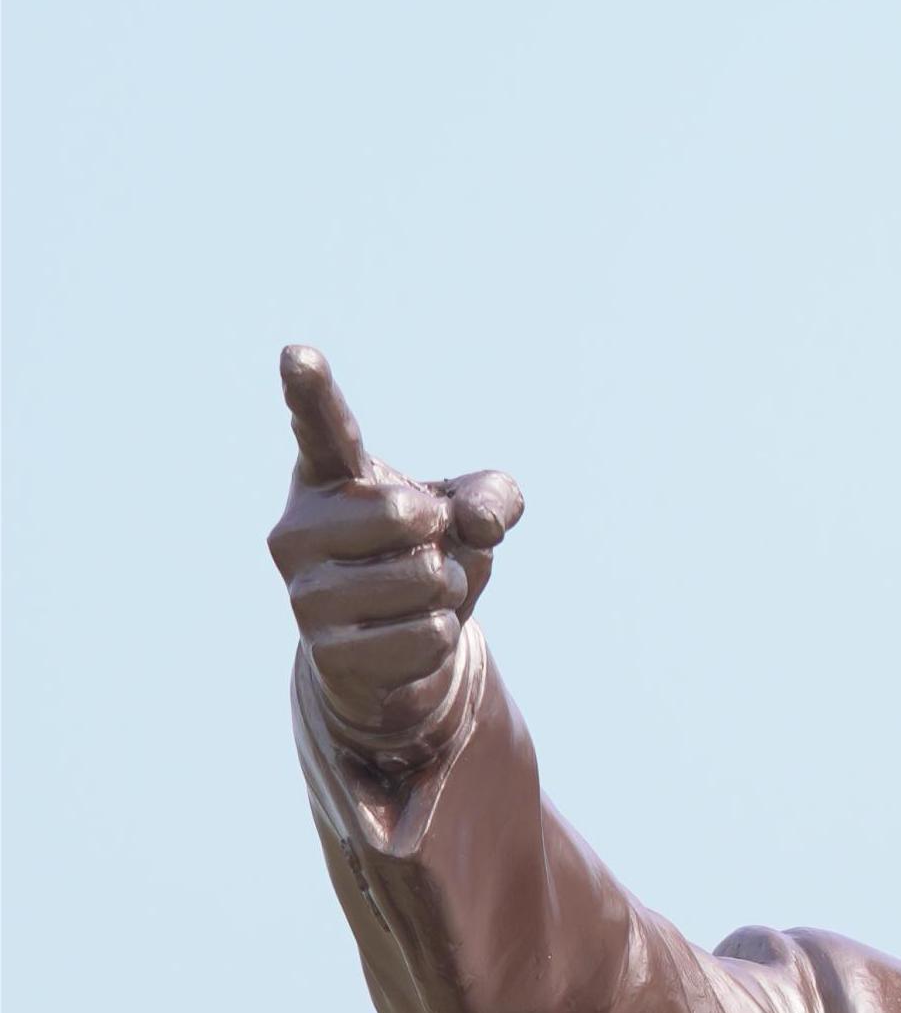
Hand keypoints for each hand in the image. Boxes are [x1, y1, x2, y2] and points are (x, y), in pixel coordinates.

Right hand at [267, 346, 521, 762]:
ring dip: (448, 589)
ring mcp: (305, 594)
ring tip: (417, 595)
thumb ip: (492, 496)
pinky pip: (429, 634)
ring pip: (425, 580)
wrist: (394, 656)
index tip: (296, 357)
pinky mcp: (328, 653)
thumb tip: (481, 523)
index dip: (309, 390)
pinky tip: (410, 636)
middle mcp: (297, 529)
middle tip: (421, 549)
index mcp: (326, 476)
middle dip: (438, 535)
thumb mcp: (467, 514)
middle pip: (404, 515)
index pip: (320, 426)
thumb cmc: (422, 558)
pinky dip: (442, 635)